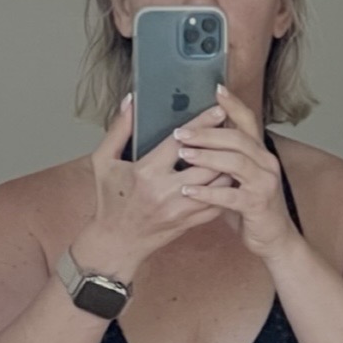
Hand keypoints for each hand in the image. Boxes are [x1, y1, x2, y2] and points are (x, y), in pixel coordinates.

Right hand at [82, 96, 224, 278]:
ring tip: (239, 149)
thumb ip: (119, 129)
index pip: (180, 143)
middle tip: (236, 127)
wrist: (115, 242)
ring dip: (229, 166)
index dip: (202, 125)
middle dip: (223, 144)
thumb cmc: (108, 200)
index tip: (219, 111)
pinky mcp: (188, 223)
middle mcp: (166, 192)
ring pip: (216, 185)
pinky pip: (216, 205)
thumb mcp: (103, 161)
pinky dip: (226, 189)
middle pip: (206, 164)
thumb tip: (132, 100)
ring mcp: (180, 210)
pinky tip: (232, 175)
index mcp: (146, 172)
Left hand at [172, 84, 297, 260]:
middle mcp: (266, 163)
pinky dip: (208, 192)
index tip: (215, 90)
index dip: (233, 105)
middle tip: (180, 132)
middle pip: (237, 139)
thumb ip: (223, 159)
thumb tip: (194, 140)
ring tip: (183, 154)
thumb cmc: (250, 206)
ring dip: (206, 156)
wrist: (273, 238)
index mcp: (259, 153)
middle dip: (206, 133)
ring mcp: (264, 183)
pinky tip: (189, 191)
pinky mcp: (257, 204)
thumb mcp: (238, 178)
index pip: (248, 121)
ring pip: (235, 162)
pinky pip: (230, 194)